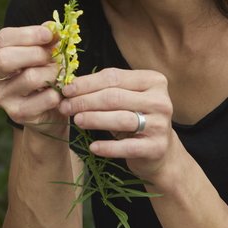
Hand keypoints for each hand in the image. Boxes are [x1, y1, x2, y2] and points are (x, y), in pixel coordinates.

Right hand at [0, 25, 62, 125]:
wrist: (43, 109)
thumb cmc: (38, 72)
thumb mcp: (37, 52)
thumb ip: (43, 39)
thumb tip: (53, 28)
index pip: (3, 39)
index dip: (29, 34)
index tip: (50, 34)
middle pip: (6, 58)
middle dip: (37, 53)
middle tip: (54, 55)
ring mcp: (1, 97)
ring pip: (30, 78)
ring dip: (52, 72)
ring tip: (59, 73)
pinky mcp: (17, 114)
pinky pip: (45, 98)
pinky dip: (58, 92)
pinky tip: (58, 90)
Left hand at [57, 67, 174, 182]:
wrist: (160, 151)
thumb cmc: (136, 118)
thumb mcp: (125, 98)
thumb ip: (105, 89)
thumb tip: (70, 87)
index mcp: (153, 81)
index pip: (114, 77)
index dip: (87, 83)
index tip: (66, 90)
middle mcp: (160, 100)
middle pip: (114, 97)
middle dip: (85, 102)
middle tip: (66, 107)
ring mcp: (160, 125)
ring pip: (121, 119)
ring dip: (94, 119)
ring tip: (77, 121)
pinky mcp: (157, 147)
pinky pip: (127, 146)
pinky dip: (108, 147)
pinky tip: (93, 147)